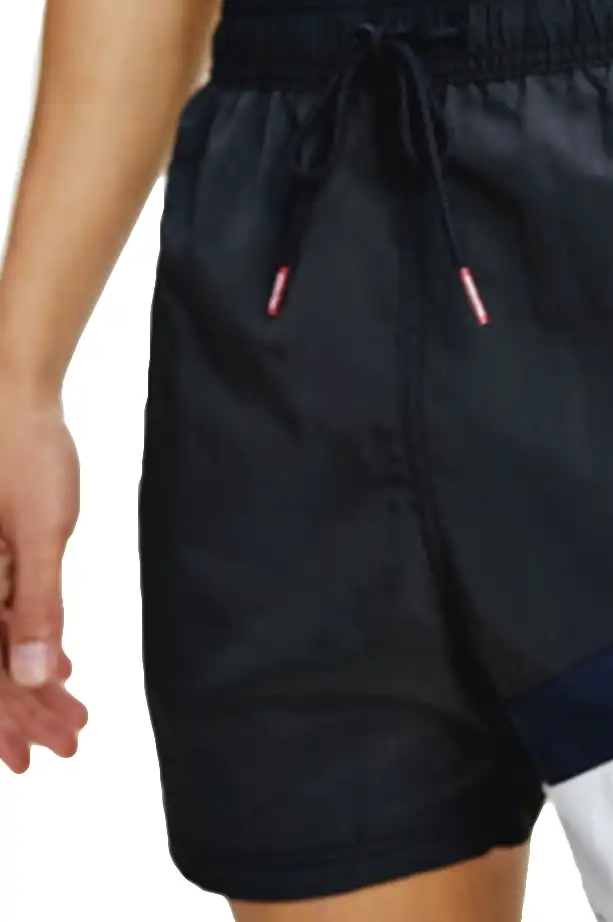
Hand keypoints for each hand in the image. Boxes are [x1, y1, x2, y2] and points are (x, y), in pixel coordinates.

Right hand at [0, 384, 88, 770]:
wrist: (9, 394)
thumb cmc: (23, 453)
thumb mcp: (38, 531)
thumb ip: (37, 605)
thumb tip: (34, 675)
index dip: (7, 720)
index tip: (37, 754)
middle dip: (24, 710)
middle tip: (67, 742)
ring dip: (30, 682)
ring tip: (70, 712)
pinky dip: (28, 642)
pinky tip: (59, 664)